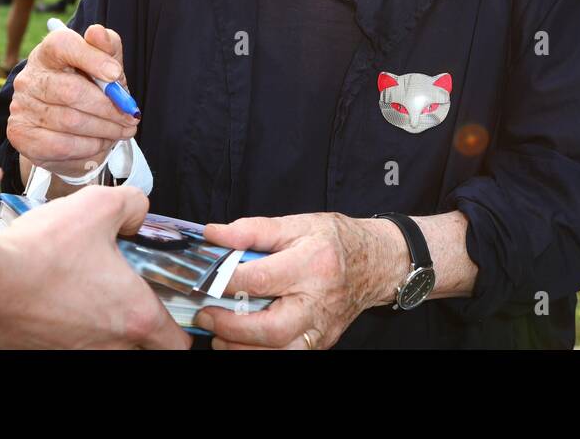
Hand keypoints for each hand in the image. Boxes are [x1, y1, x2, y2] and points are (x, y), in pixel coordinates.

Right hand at [0, 185, 190, 348]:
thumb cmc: (40, 251)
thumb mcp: (99, 205)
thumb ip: (132, 205)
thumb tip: (137, 212)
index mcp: (134, 316)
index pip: (176, 344)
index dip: (177, 326)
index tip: (167, 307)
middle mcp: (108, 348)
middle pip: (140, 349)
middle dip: (137, 329)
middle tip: (124, 299)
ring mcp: (73, 358)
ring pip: (101, 350)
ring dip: (98, 330)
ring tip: (82, 298)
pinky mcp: (40, 357)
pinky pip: (65, 348)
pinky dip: (64, 333)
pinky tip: (51, 303)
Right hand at [8, 24, 138, 177]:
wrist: (64, 127)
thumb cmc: (89, 87)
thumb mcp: (104, 65)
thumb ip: (107, 48)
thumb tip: (97, 32)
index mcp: (49, 52)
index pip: (64, 45)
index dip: (92, 58)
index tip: (117, 74)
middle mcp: (29, 77)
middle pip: (72, 91)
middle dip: (109, 108)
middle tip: (132, 118)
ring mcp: (21, 106)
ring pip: (71, 121)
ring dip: (105, 130)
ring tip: (123, 131)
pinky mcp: (21, 134)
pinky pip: (62, 145)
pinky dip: (90, 146)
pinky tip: (102, 142)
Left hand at [194, 213, 400, 349]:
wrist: (377, 263)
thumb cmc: (336, 241)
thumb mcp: (298, 223)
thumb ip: (253, 230)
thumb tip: (214, 234)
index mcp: (312, 263)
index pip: (261, 278)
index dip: (226, 281)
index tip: (203, 279)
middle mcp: (318, 300)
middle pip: (272, 328)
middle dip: (232, 327)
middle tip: (206, 315)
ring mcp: (322, 327)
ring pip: (279, 352)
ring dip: (242, 348)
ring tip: (219, 335)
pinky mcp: (322, 342)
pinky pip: (288, 357)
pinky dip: (260, 354)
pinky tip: (241, 343)